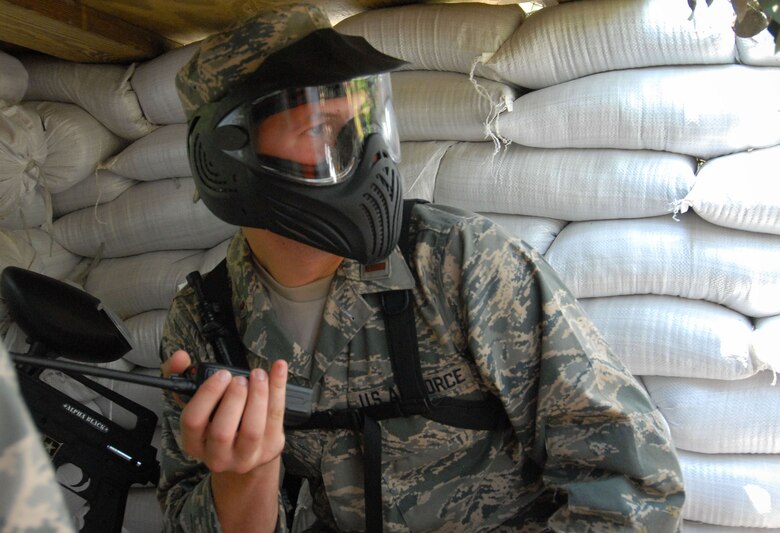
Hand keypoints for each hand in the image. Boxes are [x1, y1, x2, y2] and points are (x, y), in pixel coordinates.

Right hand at [161, 350, 287, 474]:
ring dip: (257, 396)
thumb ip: (182, 374)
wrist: (244, 450)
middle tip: (240, 379)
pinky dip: (279, 389)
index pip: (193, 421)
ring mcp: (245, 456)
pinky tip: (279, 368)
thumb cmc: (217, 418)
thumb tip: (179, 357)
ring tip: (258, 375)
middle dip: (233, 398)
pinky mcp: (270, 448)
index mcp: (194, 442)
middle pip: (222, 431)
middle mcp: (217, 455)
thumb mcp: (196, 400)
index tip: (222, 375)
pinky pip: (276, 417)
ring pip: (252, 429)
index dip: (207, 395)